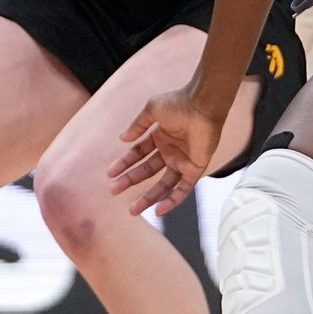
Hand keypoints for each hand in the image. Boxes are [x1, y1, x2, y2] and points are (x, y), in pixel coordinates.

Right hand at [107, 88, 223, 215]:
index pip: (138, 154)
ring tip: (132, 210)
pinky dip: (172, 201)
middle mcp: (170, 151)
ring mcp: (182, 161)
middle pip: (147, 171)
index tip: (110, 173)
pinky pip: (183, 189)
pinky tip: (158, 210)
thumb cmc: (179, 103)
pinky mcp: (195, 168)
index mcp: (160, 137)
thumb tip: (122, 139)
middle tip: (114, 190)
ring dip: (148, 197)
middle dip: (130, 180)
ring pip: (163, 185)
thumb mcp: (152, 110)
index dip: (124, 163)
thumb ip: (138, 126)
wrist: (202, 105)